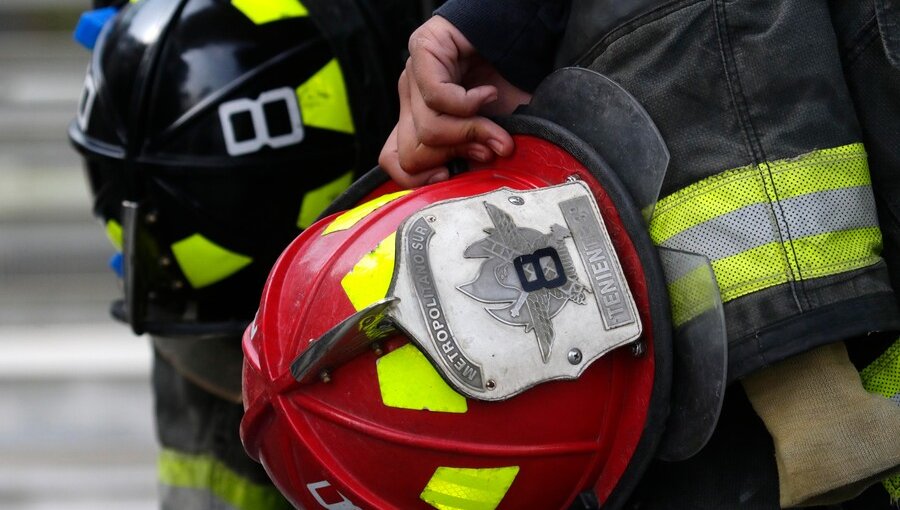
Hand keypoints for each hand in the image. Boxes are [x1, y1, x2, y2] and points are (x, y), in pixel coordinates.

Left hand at [379, 16, 530, 187]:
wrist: (520, 37)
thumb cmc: (508, 84)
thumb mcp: (493, 133)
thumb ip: (476, 156)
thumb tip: (473, 181)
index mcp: (419, 121)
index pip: (394, 161)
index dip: (420, 178)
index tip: (451, 176)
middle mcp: (411, 100)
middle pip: (412, 152)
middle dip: (455, 155)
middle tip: (486, 147)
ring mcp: (414, 75)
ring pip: (428, 129)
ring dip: (471, 132)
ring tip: (494, 122)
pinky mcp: (424, 51)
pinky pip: (437, 97)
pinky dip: (470, 104)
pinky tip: (487, 94)